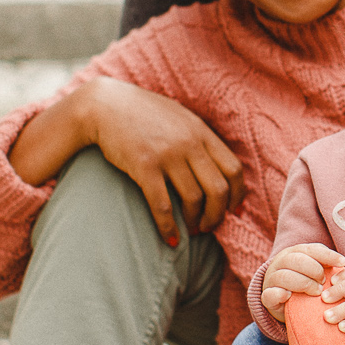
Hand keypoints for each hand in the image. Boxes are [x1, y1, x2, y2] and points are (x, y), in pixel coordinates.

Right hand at [80, 78, 244, 240]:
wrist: (106, 105)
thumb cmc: (144, 114)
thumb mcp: (179, 119)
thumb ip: (198, 139)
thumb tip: (215, 166)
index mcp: (201, 132)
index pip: (233, 168)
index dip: (238, 194)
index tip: (233, 211)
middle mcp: (189, 143)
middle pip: (218, 188)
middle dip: (217, 214)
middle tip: (209, 226)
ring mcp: (167, 154)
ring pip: (194, 199)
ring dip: (195, 222)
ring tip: (191, 231)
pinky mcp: (144, 166)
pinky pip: (163, 205)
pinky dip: (169, 227)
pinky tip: (171, 239)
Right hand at [262, 243, 344, 316]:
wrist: (282, 301)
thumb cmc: (305, 283)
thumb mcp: (315, 271)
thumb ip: (325, 265)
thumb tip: (343, 264)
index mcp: (295, 252)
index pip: (312, 249)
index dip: (328, 255)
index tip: (343, 263)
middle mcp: (281, 262)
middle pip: (296, 260)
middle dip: (314, 270)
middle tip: (325, 282)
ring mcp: (271, 279)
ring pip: (284, 276)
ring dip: (303, 283)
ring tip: (316, 292)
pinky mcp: (266, 297)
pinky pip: (270, 294)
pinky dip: (280, 294)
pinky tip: (290, 296)